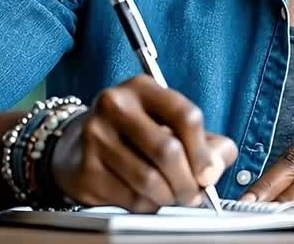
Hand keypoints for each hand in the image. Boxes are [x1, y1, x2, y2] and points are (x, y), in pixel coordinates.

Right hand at [49, 75, 237, 211]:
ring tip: (172, 197)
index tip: (209, 173)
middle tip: (193, 195)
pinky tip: (147, 198)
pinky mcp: (84, 168)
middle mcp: (115, 105)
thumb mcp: (169, 124)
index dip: (203, 152)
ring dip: (168, 197)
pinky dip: (146, 205)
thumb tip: (215, 166)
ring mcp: (95, 135)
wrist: (77, 145)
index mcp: (143, 88)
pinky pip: (128, 197)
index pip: (186, 116)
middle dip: (188, 182)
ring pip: (148, 180)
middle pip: (167, 151)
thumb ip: (204, 141)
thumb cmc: (134, 134)